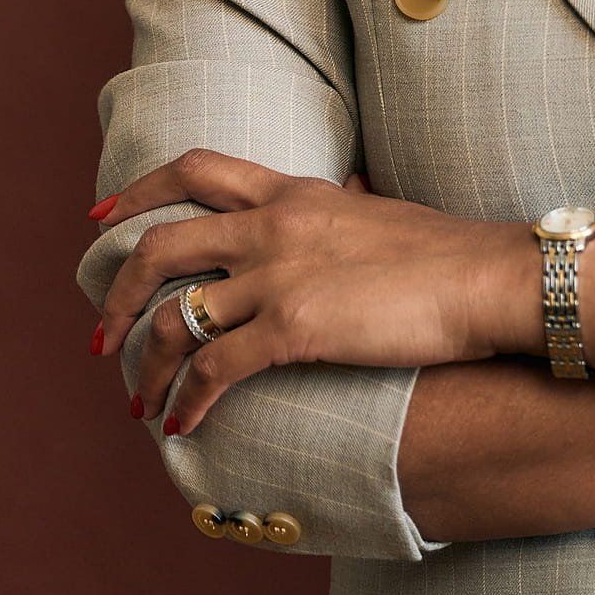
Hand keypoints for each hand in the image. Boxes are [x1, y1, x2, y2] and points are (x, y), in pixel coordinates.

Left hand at [93, 152, 540, 432]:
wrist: (490, 278)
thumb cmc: (450, 254)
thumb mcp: (379, 212)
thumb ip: (342, 208)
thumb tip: (343, 195)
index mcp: (294, 193)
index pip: (195, 170)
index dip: (138, 193)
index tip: (104, 220)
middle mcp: (275, 225)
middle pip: (161, 246)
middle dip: (120, 294)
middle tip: (105, 334)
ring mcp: (281, 275)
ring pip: (177, 315)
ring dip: (146, 362)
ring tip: (140, 398)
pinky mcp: (296, 327)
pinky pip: (214, 367)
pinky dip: (187, 400)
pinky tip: (183, 424)